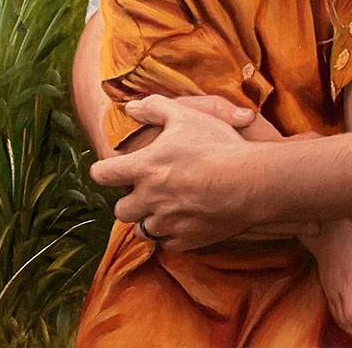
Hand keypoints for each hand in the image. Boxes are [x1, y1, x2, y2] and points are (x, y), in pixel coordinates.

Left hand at [90, 95, 260, 250]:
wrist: (248, 182)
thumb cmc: (216, 145)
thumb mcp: (186, 115)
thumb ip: (155, 108)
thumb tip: (131, 107)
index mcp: (143, 168)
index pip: (103, 175)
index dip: (103, 171)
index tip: (110, 169)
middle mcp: (149, 200)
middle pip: (120, 210)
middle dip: (129, 201)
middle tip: (146, 189)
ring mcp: (166, 224)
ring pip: (142, 231)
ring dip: (149, 219)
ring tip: (167, 206)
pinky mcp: (185, 241)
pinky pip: (168, 244)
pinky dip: (172, 234)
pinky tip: (187, 219)